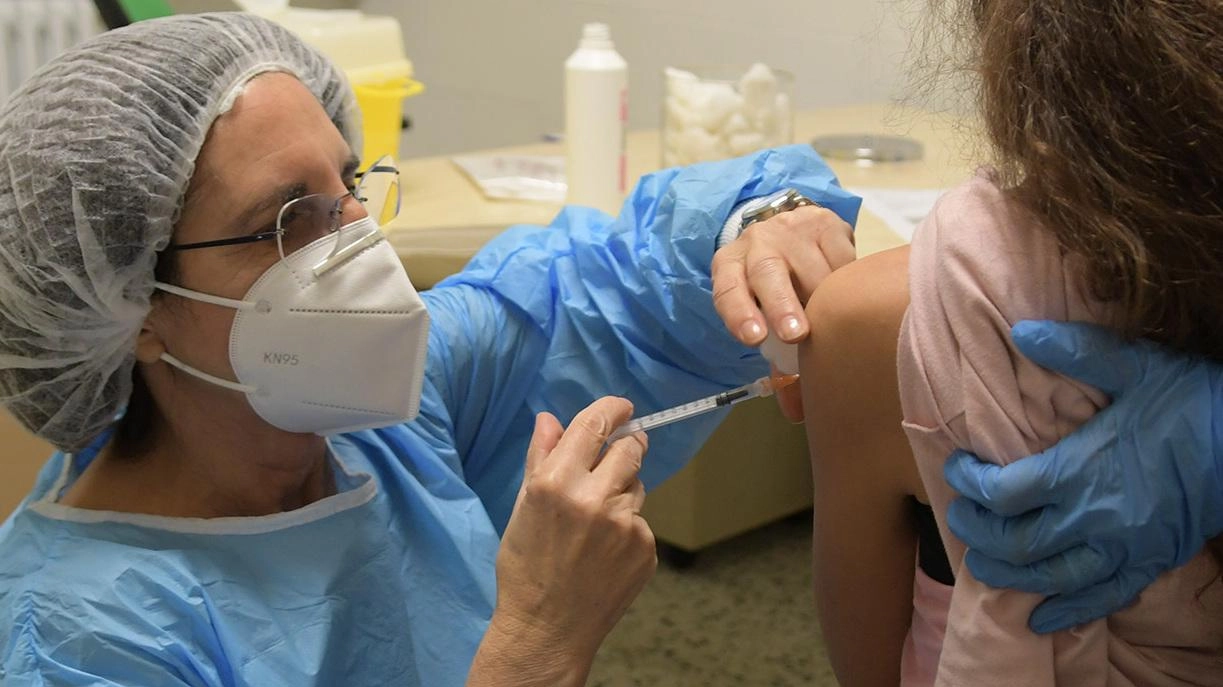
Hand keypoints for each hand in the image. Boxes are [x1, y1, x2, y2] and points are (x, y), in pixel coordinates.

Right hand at [492, 397, 655, 668]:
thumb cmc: (526, 569)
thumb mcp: (523, 508)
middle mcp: (593, 498)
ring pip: (636, 486)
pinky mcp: (644, 548)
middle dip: (626, 447)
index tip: (623, 407)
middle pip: (631, 449)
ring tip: (594, 525)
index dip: (613, 408)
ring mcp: (624, 524)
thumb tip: (549, 419)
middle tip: (615, 457)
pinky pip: (640, 522)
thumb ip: (541, 459)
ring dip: (622, 493)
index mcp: (556, 482)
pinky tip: (604, 552)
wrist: (546, 629)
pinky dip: (626, 528)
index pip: (595, 424)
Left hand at [711, 205, 854, 347]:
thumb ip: (772, 347)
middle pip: (766, 273)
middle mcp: (756, 242)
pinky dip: (847, 282)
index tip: (755, 338)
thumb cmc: (773, 282)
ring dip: (826, 301)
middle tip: (796, 334)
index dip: (738, 313)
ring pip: (812, 270)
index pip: (727, 289)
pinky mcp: (824, 222)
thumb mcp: (761, 305)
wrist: (791, 229)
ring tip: (833, 319)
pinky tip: (847, 292)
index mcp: (731, 265)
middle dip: (781, 305)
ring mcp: (790, 229)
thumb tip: (793, 404)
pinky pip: (842, 258)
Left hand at [944, 320, 1222, 633]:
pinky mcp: (1149, 564)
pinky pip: (1101, 599)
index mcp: (1081, 470)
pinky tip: (1041, 618)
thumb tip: (1022, 330)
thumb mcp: (1136, 365)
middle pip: (1015, 542)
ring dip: (1008, 575)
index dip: (969, 484)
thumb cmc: (1194, 401)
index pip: (1002, 492)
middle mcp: (1094, 517)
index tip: (958, 469)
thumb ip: (1076, 349)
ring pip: (1049, 577)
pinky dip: (1067, 612)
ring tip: (982, 565)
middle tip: (960, 517)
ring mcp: (1123, 547)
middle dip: (977, 532)